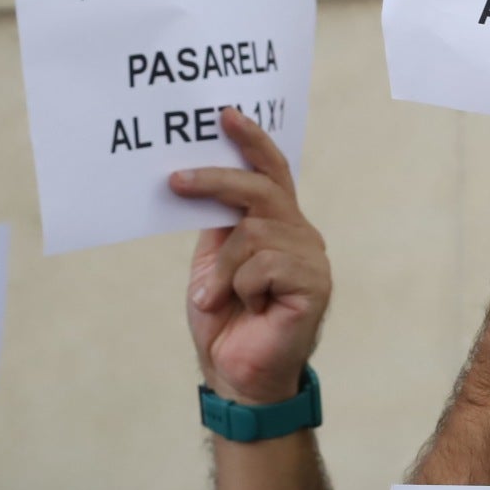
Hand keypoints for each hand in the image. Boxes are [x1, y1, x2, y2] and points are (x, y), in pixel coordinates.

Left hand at [170, 107, 332, 404]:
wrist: (237, 374)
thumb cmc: (226, 320)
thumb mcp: (213, 260)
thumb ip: (219, 222)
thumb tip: (199, 177)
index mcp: (278, 224)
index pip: (270, 172)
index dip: (251, 141)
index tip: (224, 115)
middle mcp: (300, 234)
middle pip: (260, 189)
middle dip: (215, 181)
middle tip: (174, 182)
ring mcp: (311, 258)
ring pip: (255, 232)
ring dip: (223, 268)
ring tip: (216, 298)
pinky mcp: (315, 284)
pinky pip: (266, 264)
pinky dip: (243, 287)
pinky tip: (251, 308)